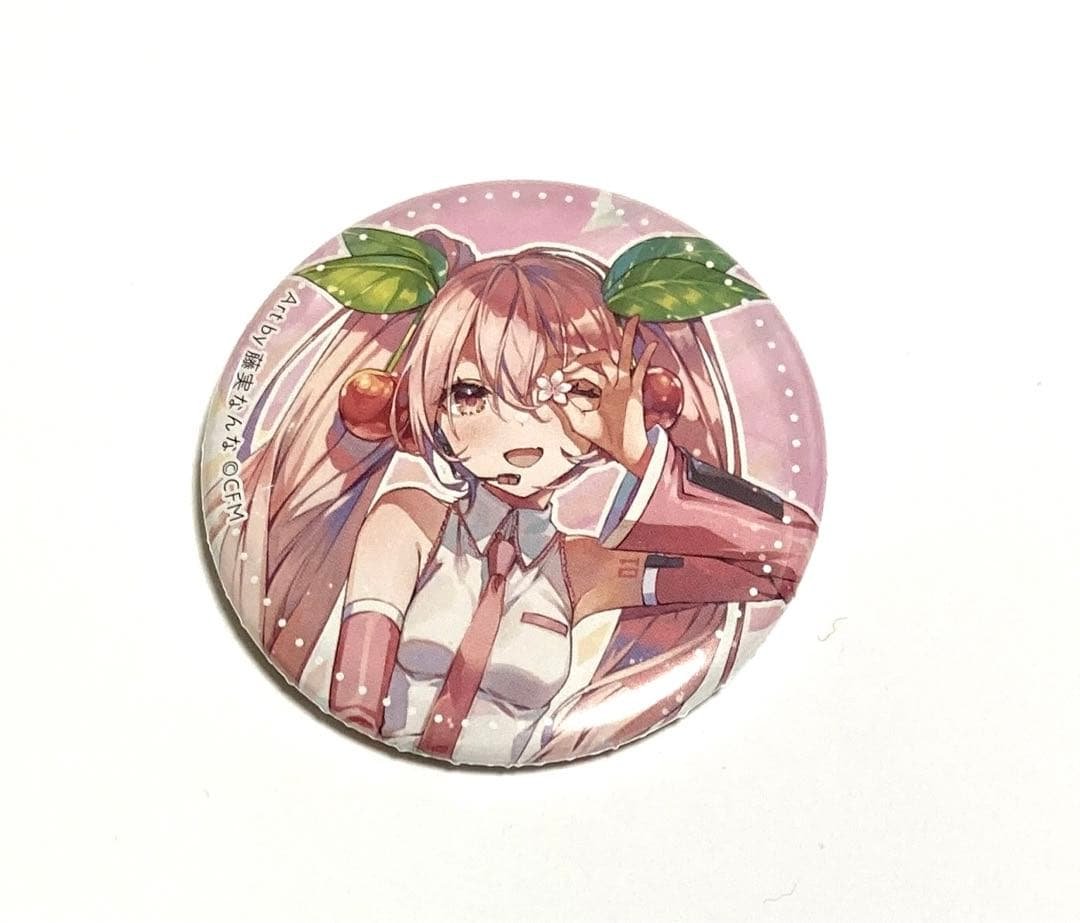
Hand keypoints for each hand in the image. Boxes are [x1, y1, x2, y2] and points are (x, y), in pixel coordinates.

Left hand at [552, 316, 657, 477]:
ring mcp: (626, 386)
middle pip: (602, 359)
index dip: (570, 372)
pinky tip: (652, 345)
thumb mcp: (577, 421)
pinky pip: (641, 372)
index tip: (554, 381)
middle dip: (582, 362)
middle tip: (566, 371)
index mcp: (603, 389)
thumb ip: (563, 407)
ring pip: (624, 357)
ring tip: (632, 320)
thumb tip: (547, 392)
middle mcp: (615, 384)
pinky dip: (646, 358)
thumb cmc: (605, 437)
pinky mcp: (634, 392)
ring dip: (627, 339)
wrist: (623, 451)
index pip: (587, 370)